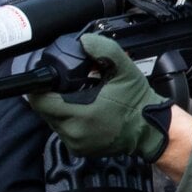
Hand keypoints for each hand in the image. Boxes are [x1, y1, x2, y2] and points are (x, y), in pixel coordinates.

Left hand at [27, 33, 172, 159]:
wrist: (149, 129)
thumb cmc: (137, 102)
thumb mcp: (124, 69)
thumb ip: (104, 50)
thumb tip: (85, 41)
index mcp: (81, 114)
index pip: (41, 101)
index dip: (41, 88)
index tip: (51, 80)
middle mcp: (74, 132)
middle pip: (45, 111)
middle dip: (53, 97)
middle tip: (71, 87)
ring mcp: (76, 144)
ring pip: (53, 121)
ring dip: (60, 109)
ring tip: (79, 99)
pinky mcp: (79, 150)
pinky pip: (63, 131)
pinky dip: (69, 121)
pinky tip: (84, 112)